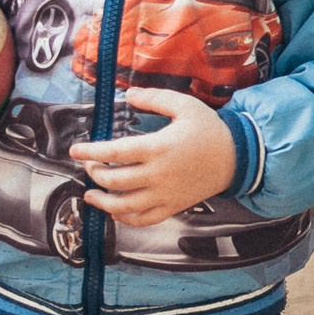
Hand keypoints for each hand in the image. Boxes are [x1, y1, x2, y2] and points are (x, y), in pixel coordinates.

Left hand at [68, 88, 237, 226]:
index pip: (114, 153)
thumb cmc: (211, 131)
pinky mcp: (174, 206)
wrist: (238, 157)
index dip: (90, 151)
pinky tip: (116, 211)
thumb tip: (129, 95)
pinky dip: (125, 218)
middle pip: (114, 180)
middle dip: (94, 172)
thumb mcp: (185, 105)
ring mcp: (166, 194)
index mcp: (158, 148)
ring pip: (124, 206)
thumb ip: (155, 98)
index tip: (75, 150)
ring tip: (91, 194)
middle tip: (89, 164)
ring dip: (102, 201)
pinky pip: (144, 219)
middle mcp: (159, 174)